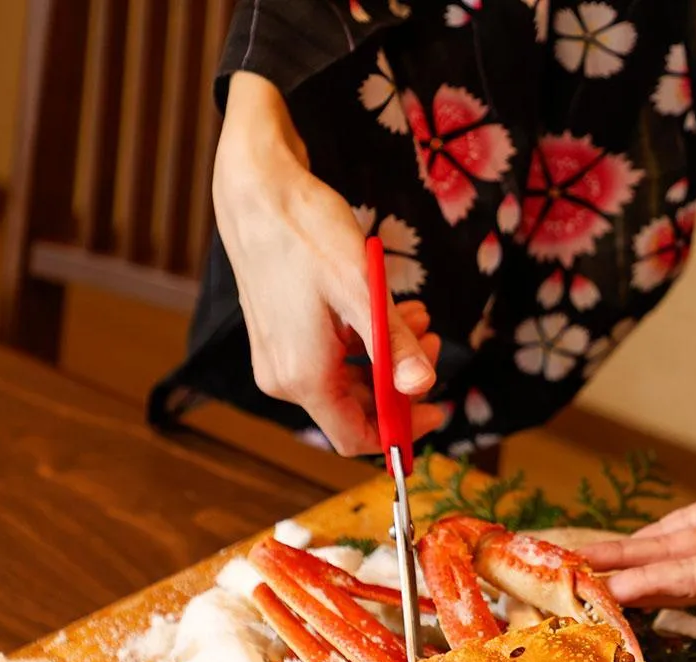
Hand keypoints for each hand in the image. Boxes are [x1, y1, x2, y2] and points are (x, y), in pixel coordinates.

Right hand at [213, 71, 447, 455]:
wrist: (258, 189)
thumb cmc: (307, 233)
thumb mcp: (363, 292)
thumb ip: (393, 346)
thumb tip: (421, 388)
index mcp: (303, 377)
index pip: (357, 437)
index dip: (402, 431)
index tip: (437, 407)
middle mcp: (283, 377)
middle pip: (356, 407)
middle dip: (402, 380)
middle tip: (433, 344)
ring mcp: (278, 357)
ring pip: (348, 378)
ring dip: (389, 354)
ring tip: (420, 316)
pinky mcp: (279, 335)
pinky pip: (332, 356)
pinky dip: (366, 339)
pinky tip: (393, 308)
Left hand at [581, 425, 695, 605]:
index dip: (651, 586)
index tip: (608, 590)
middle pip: (672, 573)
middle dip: (623, 577)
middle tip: (569, 580)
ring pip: (674, 550)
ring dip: (629, 557)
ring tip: (580, 562)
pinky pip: (691, 524)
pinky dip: (657, 535)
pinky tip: (627, 544)